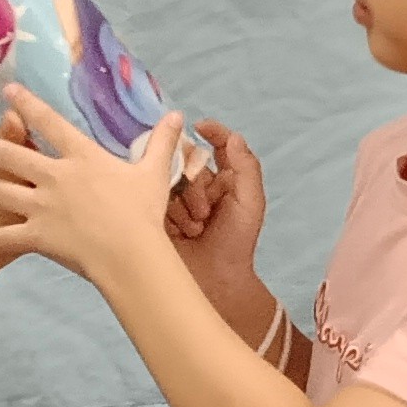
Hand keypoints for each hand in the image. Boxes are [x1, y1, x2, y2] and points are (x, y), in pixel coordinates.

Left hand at [0, 90, 181, 290]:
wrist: (130, 253)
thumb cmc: (143, 213)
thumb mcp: (154, 173)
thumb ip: (161, 142)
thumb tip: (178, 115)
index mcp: (81, 158)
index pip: (49, 124)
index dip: (27, 105)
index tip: (8, 92)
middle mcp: (55, 177)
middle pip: (14, 156)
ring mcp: (42, 207)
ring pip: (1, 192)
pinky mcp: (37, 236)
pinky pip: (3, 238)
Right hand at [162, 119, 269, 336]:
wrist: (215, 280)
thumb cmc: (236, 243)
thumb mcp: (251, 202)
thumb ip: (246, 166)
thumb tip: (233, 136)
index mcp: (222, 179)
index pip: (216, 145)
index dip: (211, 132)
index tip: (201, 126)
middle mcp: (197, 185)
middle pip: (187, 160)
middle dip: (196, 184)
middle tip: (206, 212)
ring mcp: (174, 199)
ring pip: (170, 179)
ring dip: (184, 204)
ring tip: (196, 229)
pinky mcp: (155, 213)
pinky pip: (154, 197)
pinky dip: (170, 214)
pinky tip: (181, 233)